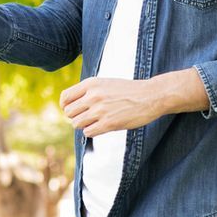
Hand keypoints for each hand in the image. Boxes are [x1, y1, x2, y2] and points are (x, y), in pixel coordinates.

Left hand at [61, 70, 207, 136]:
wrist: (151, 96)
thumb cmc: (128, 91)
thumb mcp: (105, 83)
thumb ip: (88, 91)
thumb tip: (69, 106)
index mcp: (91, 83)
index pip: (65, 97)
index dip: (65, 106)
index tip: (72, 110)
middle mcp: (93, 96)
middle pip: (69, 112)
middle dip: (75, 116)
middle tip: (87, 117)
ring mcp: (100, 110)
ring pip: (76, 124)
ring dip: (84, 125)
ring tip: (95, 121)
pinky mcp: (108, 123)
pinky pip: (88, 132)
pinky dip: (92, 132)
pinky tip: (102, 127)